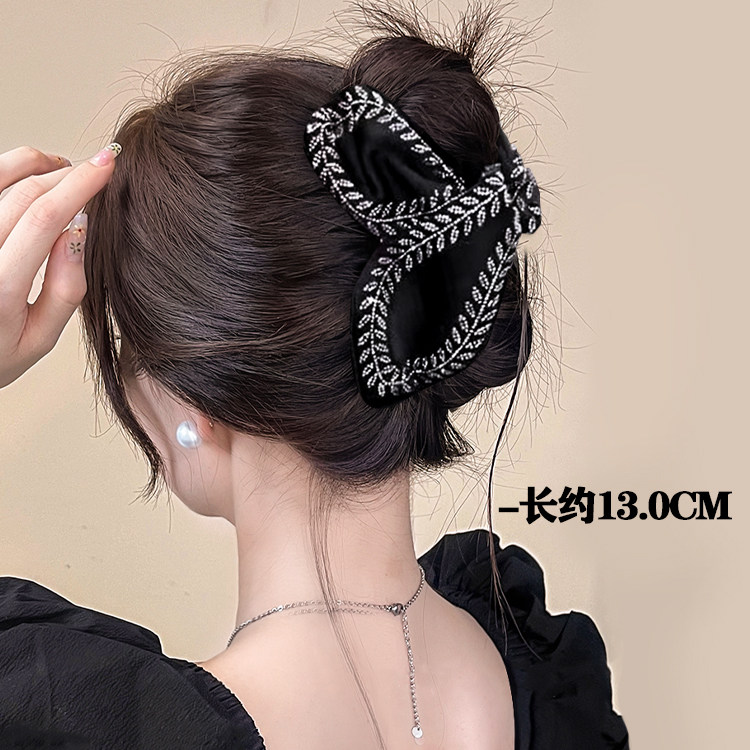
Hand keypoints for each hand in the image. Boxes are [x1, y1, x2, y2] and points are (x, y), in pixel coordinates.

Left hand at [0, 143, 119, 388]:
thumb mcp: (39, 339)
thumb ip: (65, 289)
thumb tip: (80, 232)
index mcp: (0, 287)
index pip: (45, 218)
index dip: (81, 185)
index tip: (108, 166)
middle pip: (26, 193)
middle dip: (67, 174)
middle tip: (96, 170)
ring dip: (36, 164)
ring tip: (62, 171)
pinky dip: (9, 171)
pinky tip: (28, 178)